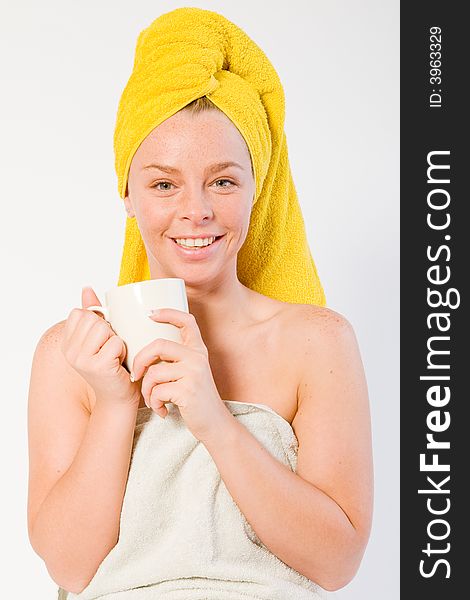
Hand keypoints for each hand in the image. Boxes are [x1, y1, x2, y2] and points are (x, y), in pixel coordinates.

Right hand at [61, 286, 141, 408]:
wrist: (119, 397)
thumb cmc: (113, 366)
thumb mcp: (100, 338)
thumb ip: (92, 313)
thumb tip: (87, 288)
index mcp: (67, 343)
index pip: (81, 313)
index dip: (98, 322)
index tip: (101, 341)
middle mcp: (69, 352)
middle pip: (94, 319)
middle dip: (109, 331)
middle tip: (110, 350)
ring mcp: (81, 360)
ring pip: (104, 329)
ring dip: (116, 340)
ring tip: (114, 356)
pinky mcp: (97, 366)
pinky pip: (116, 342)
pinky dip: (123, 350)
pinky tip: (119, 363)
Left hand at [131, 308, 231, 441]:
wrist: (214, 424)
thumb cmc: (196, 400)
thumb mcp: (191, 374)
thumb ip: (175, 361)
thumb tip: (145, 354)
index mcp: (198, 350)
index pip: (187, 321)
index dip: (169, 313)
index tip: (151, 314)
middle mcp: (197, 357)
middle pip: (158, 345)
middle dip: (140, 361)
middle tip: (136, 375)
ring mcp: (194, 373)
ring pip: (153, 373)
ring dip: (147, 391)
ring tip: (153, 401)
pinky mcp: (188, 390)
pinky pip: (157, 392)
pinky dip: (155, 404)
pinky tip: (163, 411)